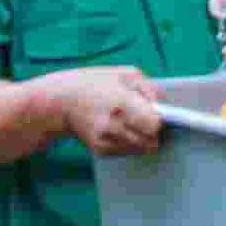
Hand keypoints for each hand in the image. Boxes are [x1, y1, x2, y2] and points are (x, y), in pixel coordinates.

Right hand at [45, 65, 162, 154]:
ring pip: (142, 149)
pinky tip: (120, 127)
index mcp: (121, 103)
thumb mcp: (126, 74)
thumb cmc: (96, 83)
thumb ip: (150, 89)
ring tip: (131, 120)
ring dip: (143, 137)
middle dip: (153, 131)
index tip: (156, 112)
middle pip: (151, 141)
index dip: (159, 119)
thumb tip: (163, 107)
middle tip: (145, 118)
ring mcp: (105, 141)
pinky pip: (128, 151)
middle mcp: (112, 126)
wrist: (62, 101)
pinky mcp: (101, 151)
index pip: (154, 125)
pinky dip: (131, 142)